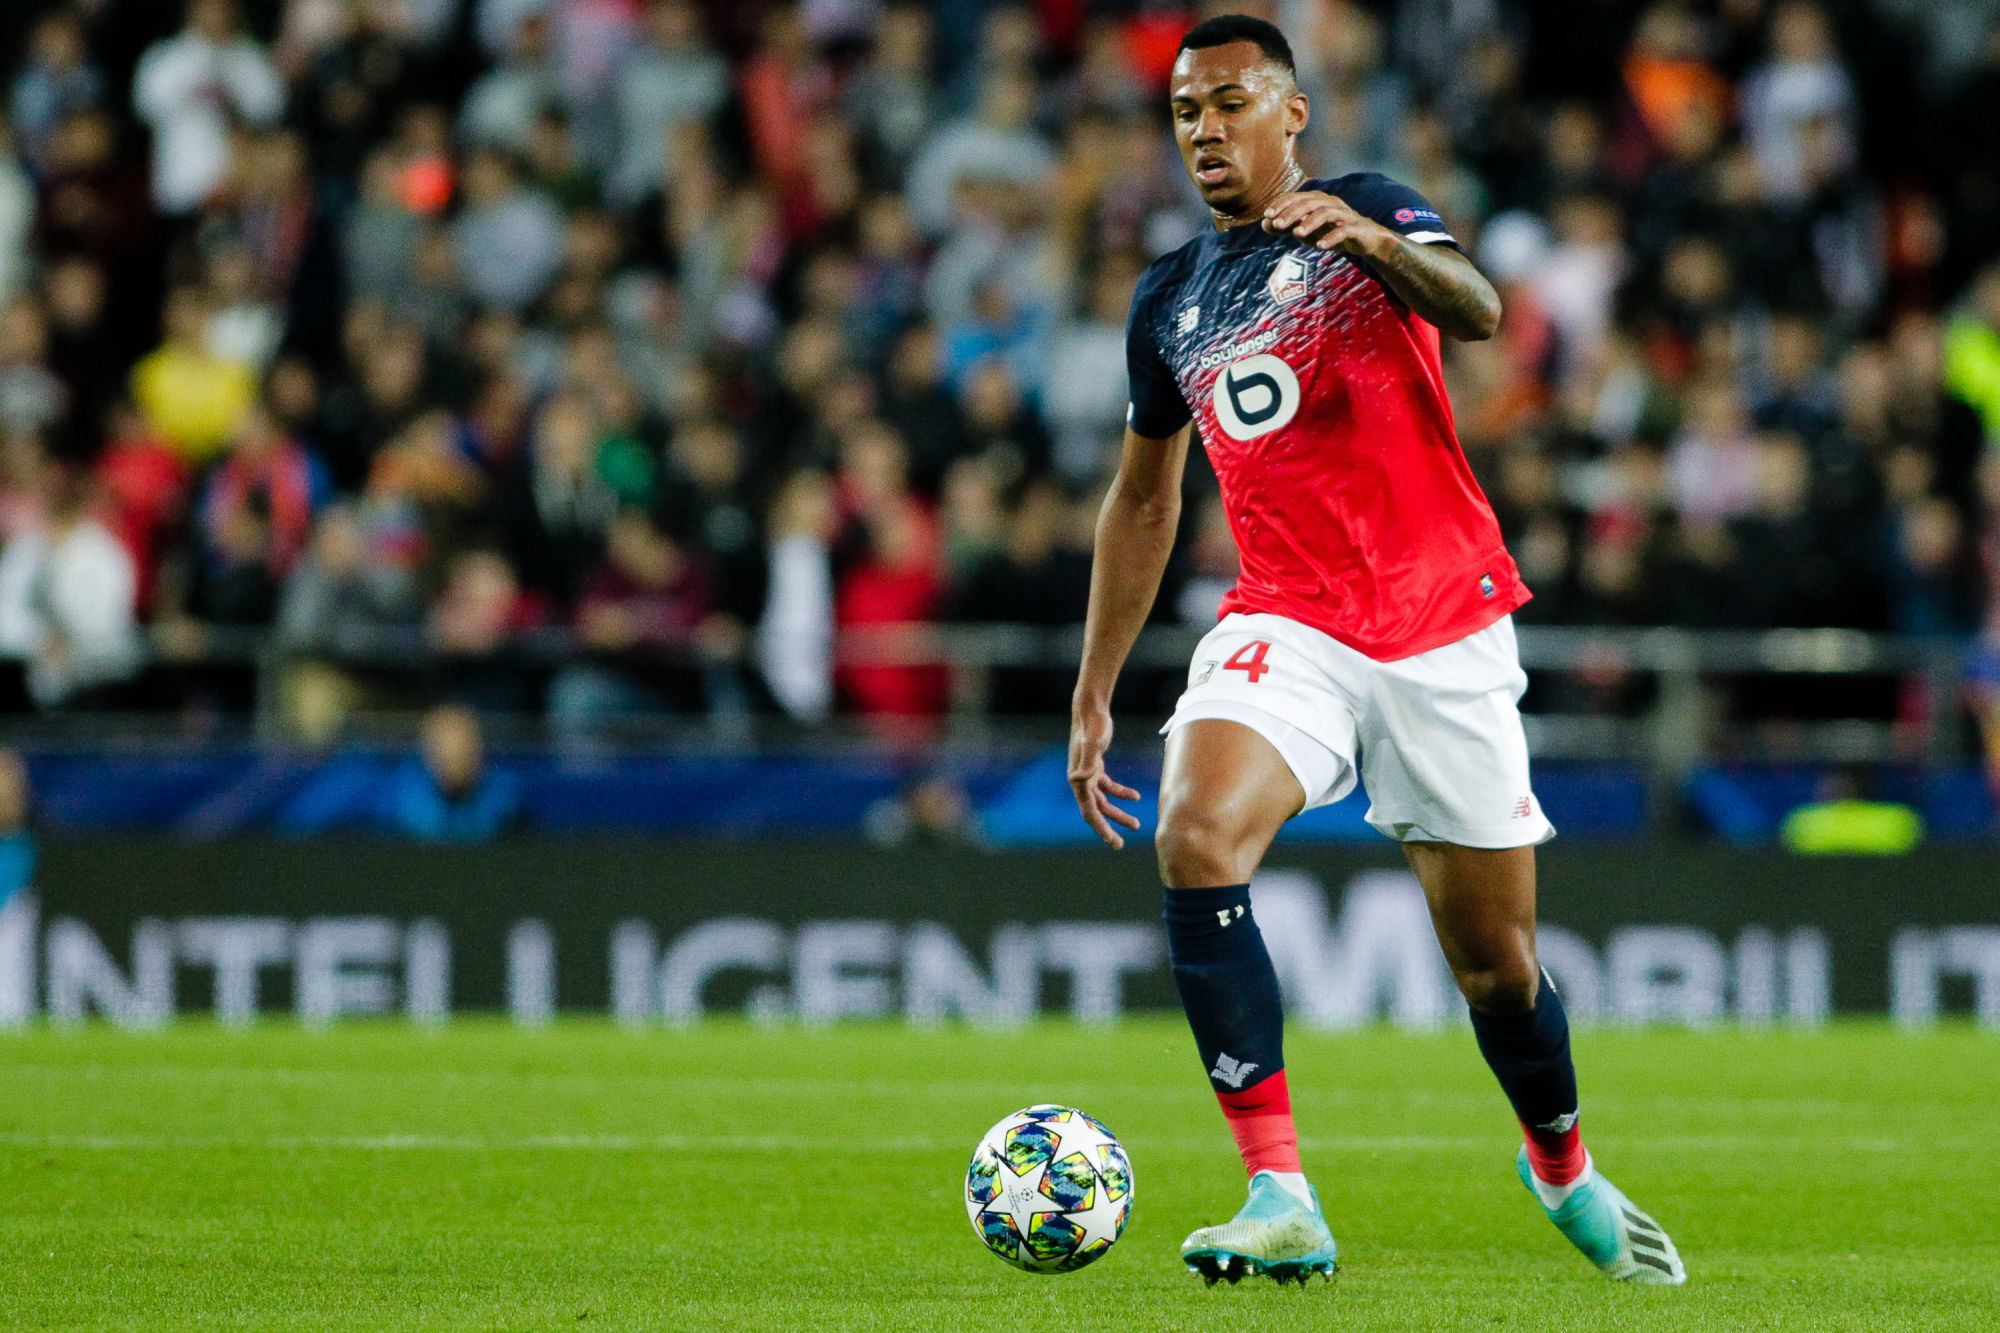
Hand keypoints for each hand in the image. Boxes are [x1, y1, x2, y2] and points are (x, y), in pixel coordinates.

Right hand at [1068, 708, 1141, 848]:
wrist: (1090, 710)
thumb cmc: (1091, 725)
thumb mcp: (1091, 743)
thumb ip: (1086, 761)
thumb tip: (1077, 779)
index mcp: (1078, 780)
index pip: (1089, 812)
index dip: (1101, 828)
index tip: (1113, 842)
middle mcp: (1081, 780)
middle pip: (1096, 811)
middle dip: (1109, 828)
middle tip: (1121, 844)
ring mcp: (1089, 774)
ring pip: (1104, 801)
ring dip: (1118, 813)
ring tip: (1136, 824)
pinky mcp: (1097, 767)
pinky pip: (1109, 787)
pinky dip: (1122, 793)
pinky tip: (1136, 797)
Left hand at [1261, 191, 1391, 256]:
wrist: (1364, 239)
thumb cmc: (1331, 231)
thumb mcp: (1306, 230)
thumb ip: (1287, 226)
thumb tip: (1264, 224)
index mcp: (1317, 200)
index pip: (1296, 197)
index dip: (1281, 204)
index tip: (1267, 215)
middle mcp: (1330, 203)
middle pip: (1308, 203)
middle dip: (1291, 213)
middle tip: (1277, 224)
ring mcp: (1343, 214)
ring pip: (1325, 213)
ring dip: (1309, 222)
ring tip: (1296, 234)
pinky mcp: (1355, 227)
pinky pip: (1343, 230)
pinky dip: (1331, 237)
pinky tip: (1320, 247)